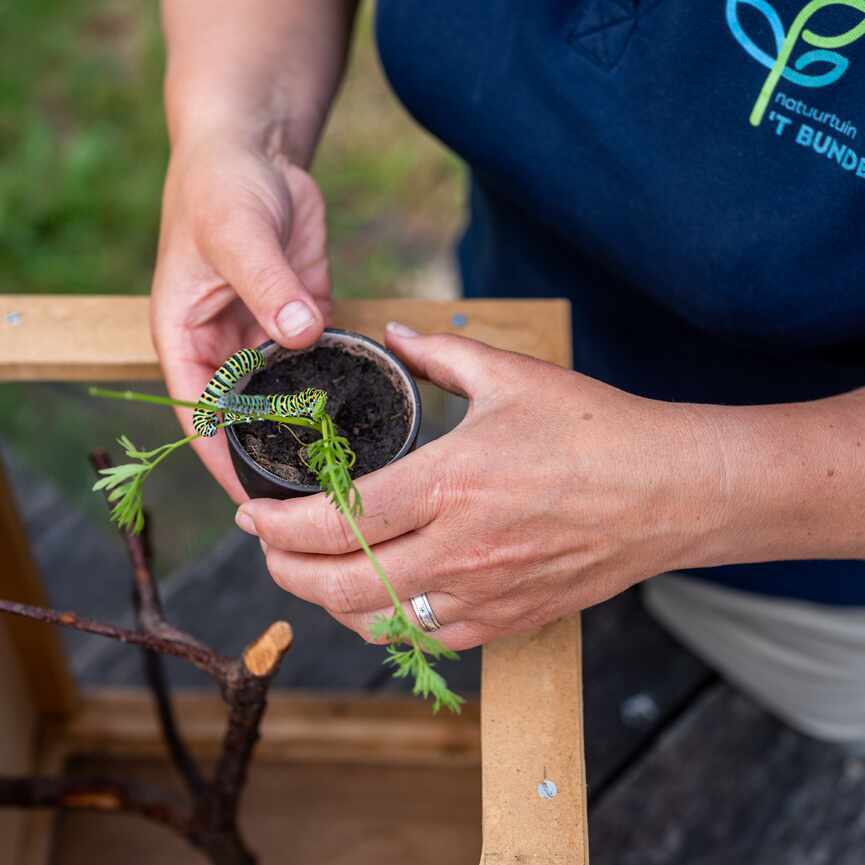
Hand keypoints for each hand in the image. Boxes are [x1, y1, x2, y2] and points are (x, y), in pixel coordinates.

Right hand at [151, 137, 330, 501]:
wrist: (257, 149)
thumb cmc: (223, 186)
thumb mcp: (236, 231)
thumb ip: (267, 284)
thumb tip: (299, 334)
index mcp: (185, 340)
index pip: (199, 417)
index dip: (223, 463)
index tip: (257, 503)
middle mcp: (223, 349)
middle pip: (244, 419)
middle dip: (272, 455)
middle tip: (315, 497)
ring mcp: (263, 339)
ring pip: (283, 399)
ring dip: (307, 428)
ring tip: (343, 469)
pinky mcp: (300, 322)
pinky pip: (317, 365)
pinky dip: (334, 388)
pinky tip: (363, 416)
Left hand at [234, 325, 721, 649]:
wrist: (671, 491)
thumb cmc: (597, 430)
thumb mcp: (512, 377)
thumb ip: (440, 354)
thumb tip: (394, 333)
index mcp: (451, 483)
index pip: (339, 519)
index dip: (279, 525)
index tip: (252, 515)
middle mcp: (459, 549)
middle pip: (340, 585)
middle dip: (284, 573)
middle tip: (268, 549)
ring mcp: (484, 594)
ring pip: (376, 622)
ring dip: (330, 602)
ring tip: (314, 572)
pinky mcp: (510, 619)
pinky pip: (428, 639)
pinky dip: (388, 623)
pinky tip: (380, 597)